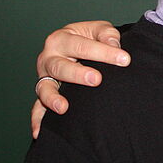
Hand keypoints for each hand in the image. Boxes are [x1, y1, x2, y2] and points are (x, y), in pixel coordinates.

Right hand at [31, 21, 128, 137]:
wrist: (79, 47)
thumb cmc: (90, 38)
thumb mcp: (99, 30)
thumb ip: (108, 34)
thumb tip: (114, 45)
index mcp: (62, 38)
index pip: (82, 45)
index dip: (104, 52)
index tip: (124, 60)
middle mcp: (49, 57)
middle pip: (60, 67)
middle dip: (78, 74)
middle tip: (97, 79)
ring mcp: (45, 77)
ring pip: (45, 88)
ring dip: (53, 98)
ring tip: (64, 107)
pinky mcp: (44, 93)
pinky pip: (38, 107)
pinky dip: (37, 119)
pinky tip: (40, 132)